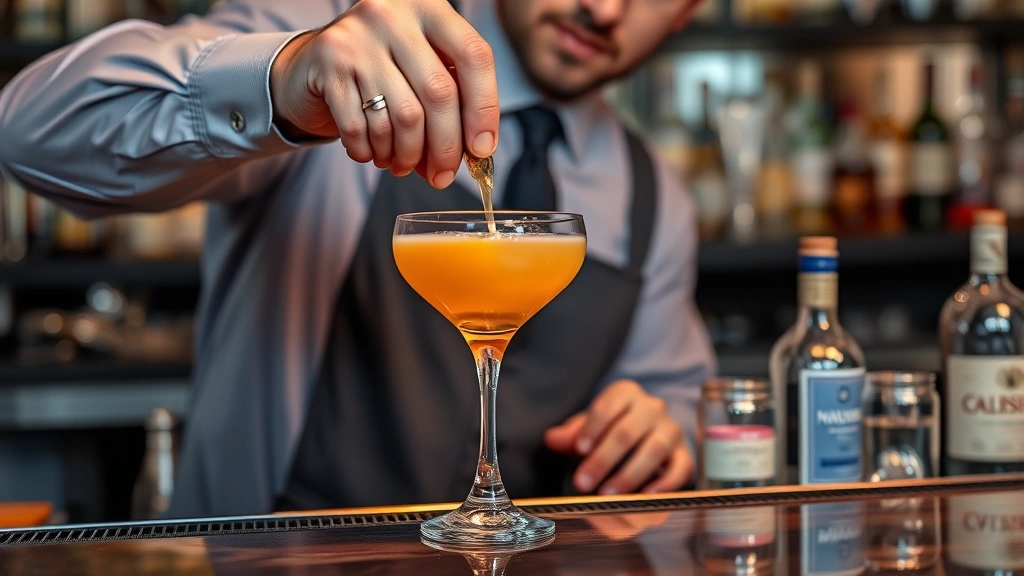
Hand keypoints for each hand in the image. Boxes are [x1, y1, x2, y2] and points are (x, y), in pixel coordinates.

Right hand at [269, 0, 498, 187]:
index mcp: (429, 8)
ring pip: (403, 116)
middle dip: (446, 146)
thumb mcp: (421, 68)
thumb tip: (474, 154)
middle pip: (439, 93)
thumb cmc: (382, 70)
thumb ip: (451, 102)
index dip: (484, 108)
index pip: (474, 56)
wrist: (313, 61)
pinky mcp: (328, 63)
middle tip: (443, 175)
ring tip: (403, 163)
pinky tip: (372, 153)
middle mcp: (393, 15)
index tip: (483, 148)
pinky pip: (361, 126)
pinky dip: (371, 152)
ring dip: (407, 154)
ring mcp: (357, 37)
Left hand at [544, 380, 692, 495]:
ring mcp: (671, 431)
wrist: (641, 438)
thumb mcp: (587, 429)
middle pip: (628, 431)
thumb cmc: (608, 431)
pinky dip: (664, 484)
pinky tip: (643, 496)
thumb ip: (571, 435)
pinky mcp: (684, 455)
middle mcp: (652, 407)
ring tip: (607, 494)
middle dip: (603, 459)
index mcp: (626, 393)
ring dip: (629, 474)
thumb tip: (552, 439)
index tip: (579, 449)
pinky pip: (680, 469)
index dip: (593, 428)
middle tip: (582, 483)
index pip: (608, 406)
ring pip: (654, 450)